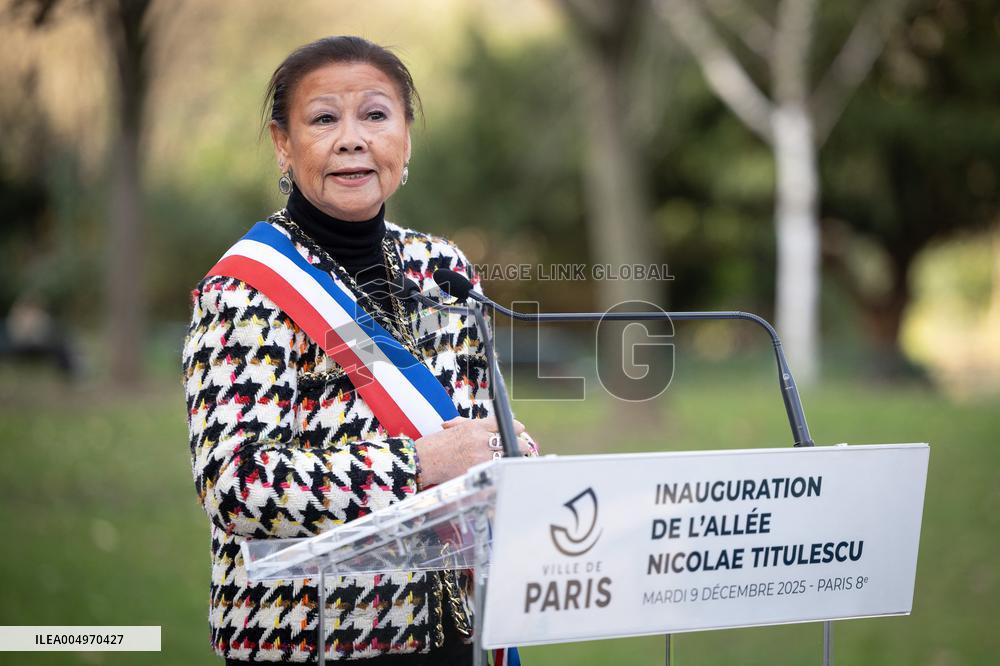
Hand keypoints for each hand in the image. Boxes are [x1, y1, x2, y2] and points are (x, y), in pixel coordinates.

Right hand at [414, 416, 534, 485]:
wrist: (423, 460)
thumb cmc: (436, 444)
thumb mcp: (455, 428)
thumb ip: (473, 425)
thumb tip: (490, 426)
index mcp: (474, 426)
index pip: (502, 423)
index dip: (515, 427)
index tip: (520, 429)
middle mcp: (479, 439)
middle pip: (510, 440)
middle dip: (520, 444)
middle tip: (525, 447)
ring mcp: (479, 456)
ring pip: (506, 455)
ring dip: (513, 457)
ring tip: (518, 459)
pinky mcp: (477, 470)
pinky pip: (496, 469)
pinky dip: (502, 470)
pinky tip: (506, 470)